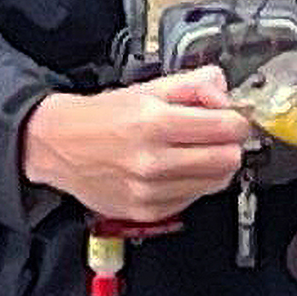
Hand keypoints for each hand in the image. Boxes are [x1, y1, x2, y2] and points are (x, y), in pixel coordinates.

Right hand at [20, 65, 249, 222]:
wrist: (59, 145)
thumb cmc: (101, 117)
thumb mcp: (146, 88)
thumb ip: (192, 84)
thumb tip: (224, 90)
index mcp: (154, 122)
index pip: (226, 127)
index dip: (237, 119)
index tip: (233, 116)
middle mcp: (153, 161)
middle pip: (227, 159)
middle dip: (229, 143)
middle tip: (218, 134)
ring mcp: (150, 191)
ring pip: (215, 182)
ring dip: (214, 165)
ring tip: (195, 150)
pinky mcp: (147, 211)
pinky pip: (193, 199)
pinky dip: (193, 184)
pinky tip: (177, 168)